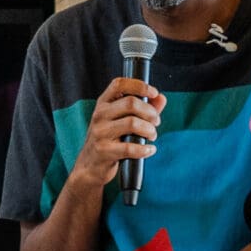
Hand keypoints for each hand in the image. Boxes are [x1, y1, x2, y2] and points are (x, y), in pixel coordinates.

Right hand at [67, 76, 164, 190]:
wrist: (90, 166)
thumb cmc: (109, 140)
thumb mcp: (121, 121)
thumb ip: (143, 108)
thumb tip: (161, 98)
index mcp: (103, 104)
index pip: (119, 84)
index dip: (139, 85)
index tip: (153, 93)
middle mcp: (99, 115)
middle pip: (131, 103)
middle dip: (150, 112)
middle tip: (156, 122)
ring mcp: (100, 132)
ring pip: (132, 123)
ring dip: (149, 130)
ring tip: (152, 136)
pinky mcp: (103, 150)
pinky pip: (130, 148)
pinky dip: (145, 149)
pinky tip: (149, 150)